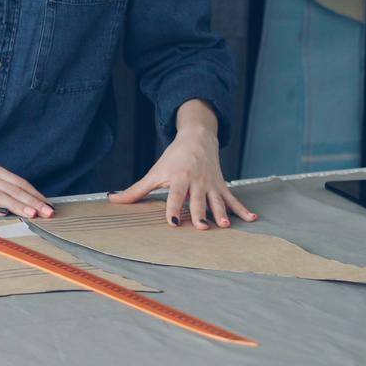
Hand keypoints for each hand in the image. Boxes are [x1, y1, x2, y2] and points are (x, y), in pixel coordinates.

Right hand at [0, 162, 52, 219]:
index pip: (18, 182)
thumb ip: (5, 192)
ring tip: (30, 214)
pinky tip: (3, 214)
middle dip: (31, 202)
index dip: (34, 194)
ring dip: (16, 206)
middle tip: (46, 212)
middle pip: (11, 189)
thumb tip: (33, 206)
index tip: (48, 205)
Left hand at [110, 99, 257, 228]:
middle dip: (201, 214)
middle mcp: (196, 182)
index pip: (175, 196)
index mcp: (179, 178)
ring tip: (226, 225)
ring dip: (223, 213)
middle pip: (198, 200)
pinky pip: (233, 198)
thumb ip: (136, 190)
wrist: (197, 137)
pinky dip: (242, 209)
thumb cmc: (173, 158)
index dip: (174, 209)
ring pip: (217, 201)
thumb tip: (112, 199)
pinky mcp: (221, 185)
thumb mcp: (154, 172)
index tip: (174, 222)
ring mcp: (211, 184)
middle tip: (203, 227)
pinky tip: (252, 219)